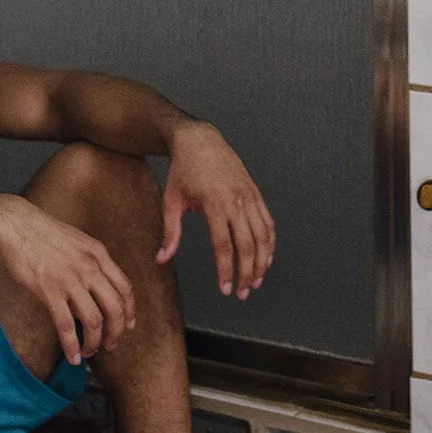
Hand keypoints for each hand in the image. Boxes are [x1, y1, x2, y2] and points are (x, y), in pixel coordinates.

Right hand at [0, 194, 137, 365]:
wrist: (16, 224)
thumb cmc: (44, 233)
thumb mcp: (78, 242)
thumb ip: (91, 263)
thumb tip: (95, 291)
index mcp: (99, 254)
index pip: (124, 287)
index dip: (129, 311)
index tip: (128, 326)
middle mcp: (90, 267)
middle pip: (115, 307)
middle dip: (116, 332)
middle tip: (111, 346)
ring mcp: (70, 279)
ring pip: (93, 320)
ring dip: (93, 342)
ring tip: (89, 353)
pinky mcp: (49, 290)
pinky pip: (66, 325)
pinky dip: (72, 345)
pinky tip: (72, 356)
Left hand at [160, 123, 275, 300]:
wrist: (200, 140)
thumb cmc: (183, 170)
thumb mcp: (171, 201)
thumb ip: (170, 233)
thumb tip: (162, 258)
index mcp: (215, 205)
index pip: (225, 247)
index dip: (226, 271)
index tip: (225, 289)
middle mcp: (236, 201)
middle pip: (248, 245)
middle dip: (247, 273)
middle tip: (242, 292)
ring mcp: (248, 196)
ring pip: (263, 235)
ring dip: (262, 261)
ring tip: (256, 280)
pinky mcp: (255, 192)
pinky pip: (267, 221)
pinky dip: (269, 241)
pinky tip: (266, 256)